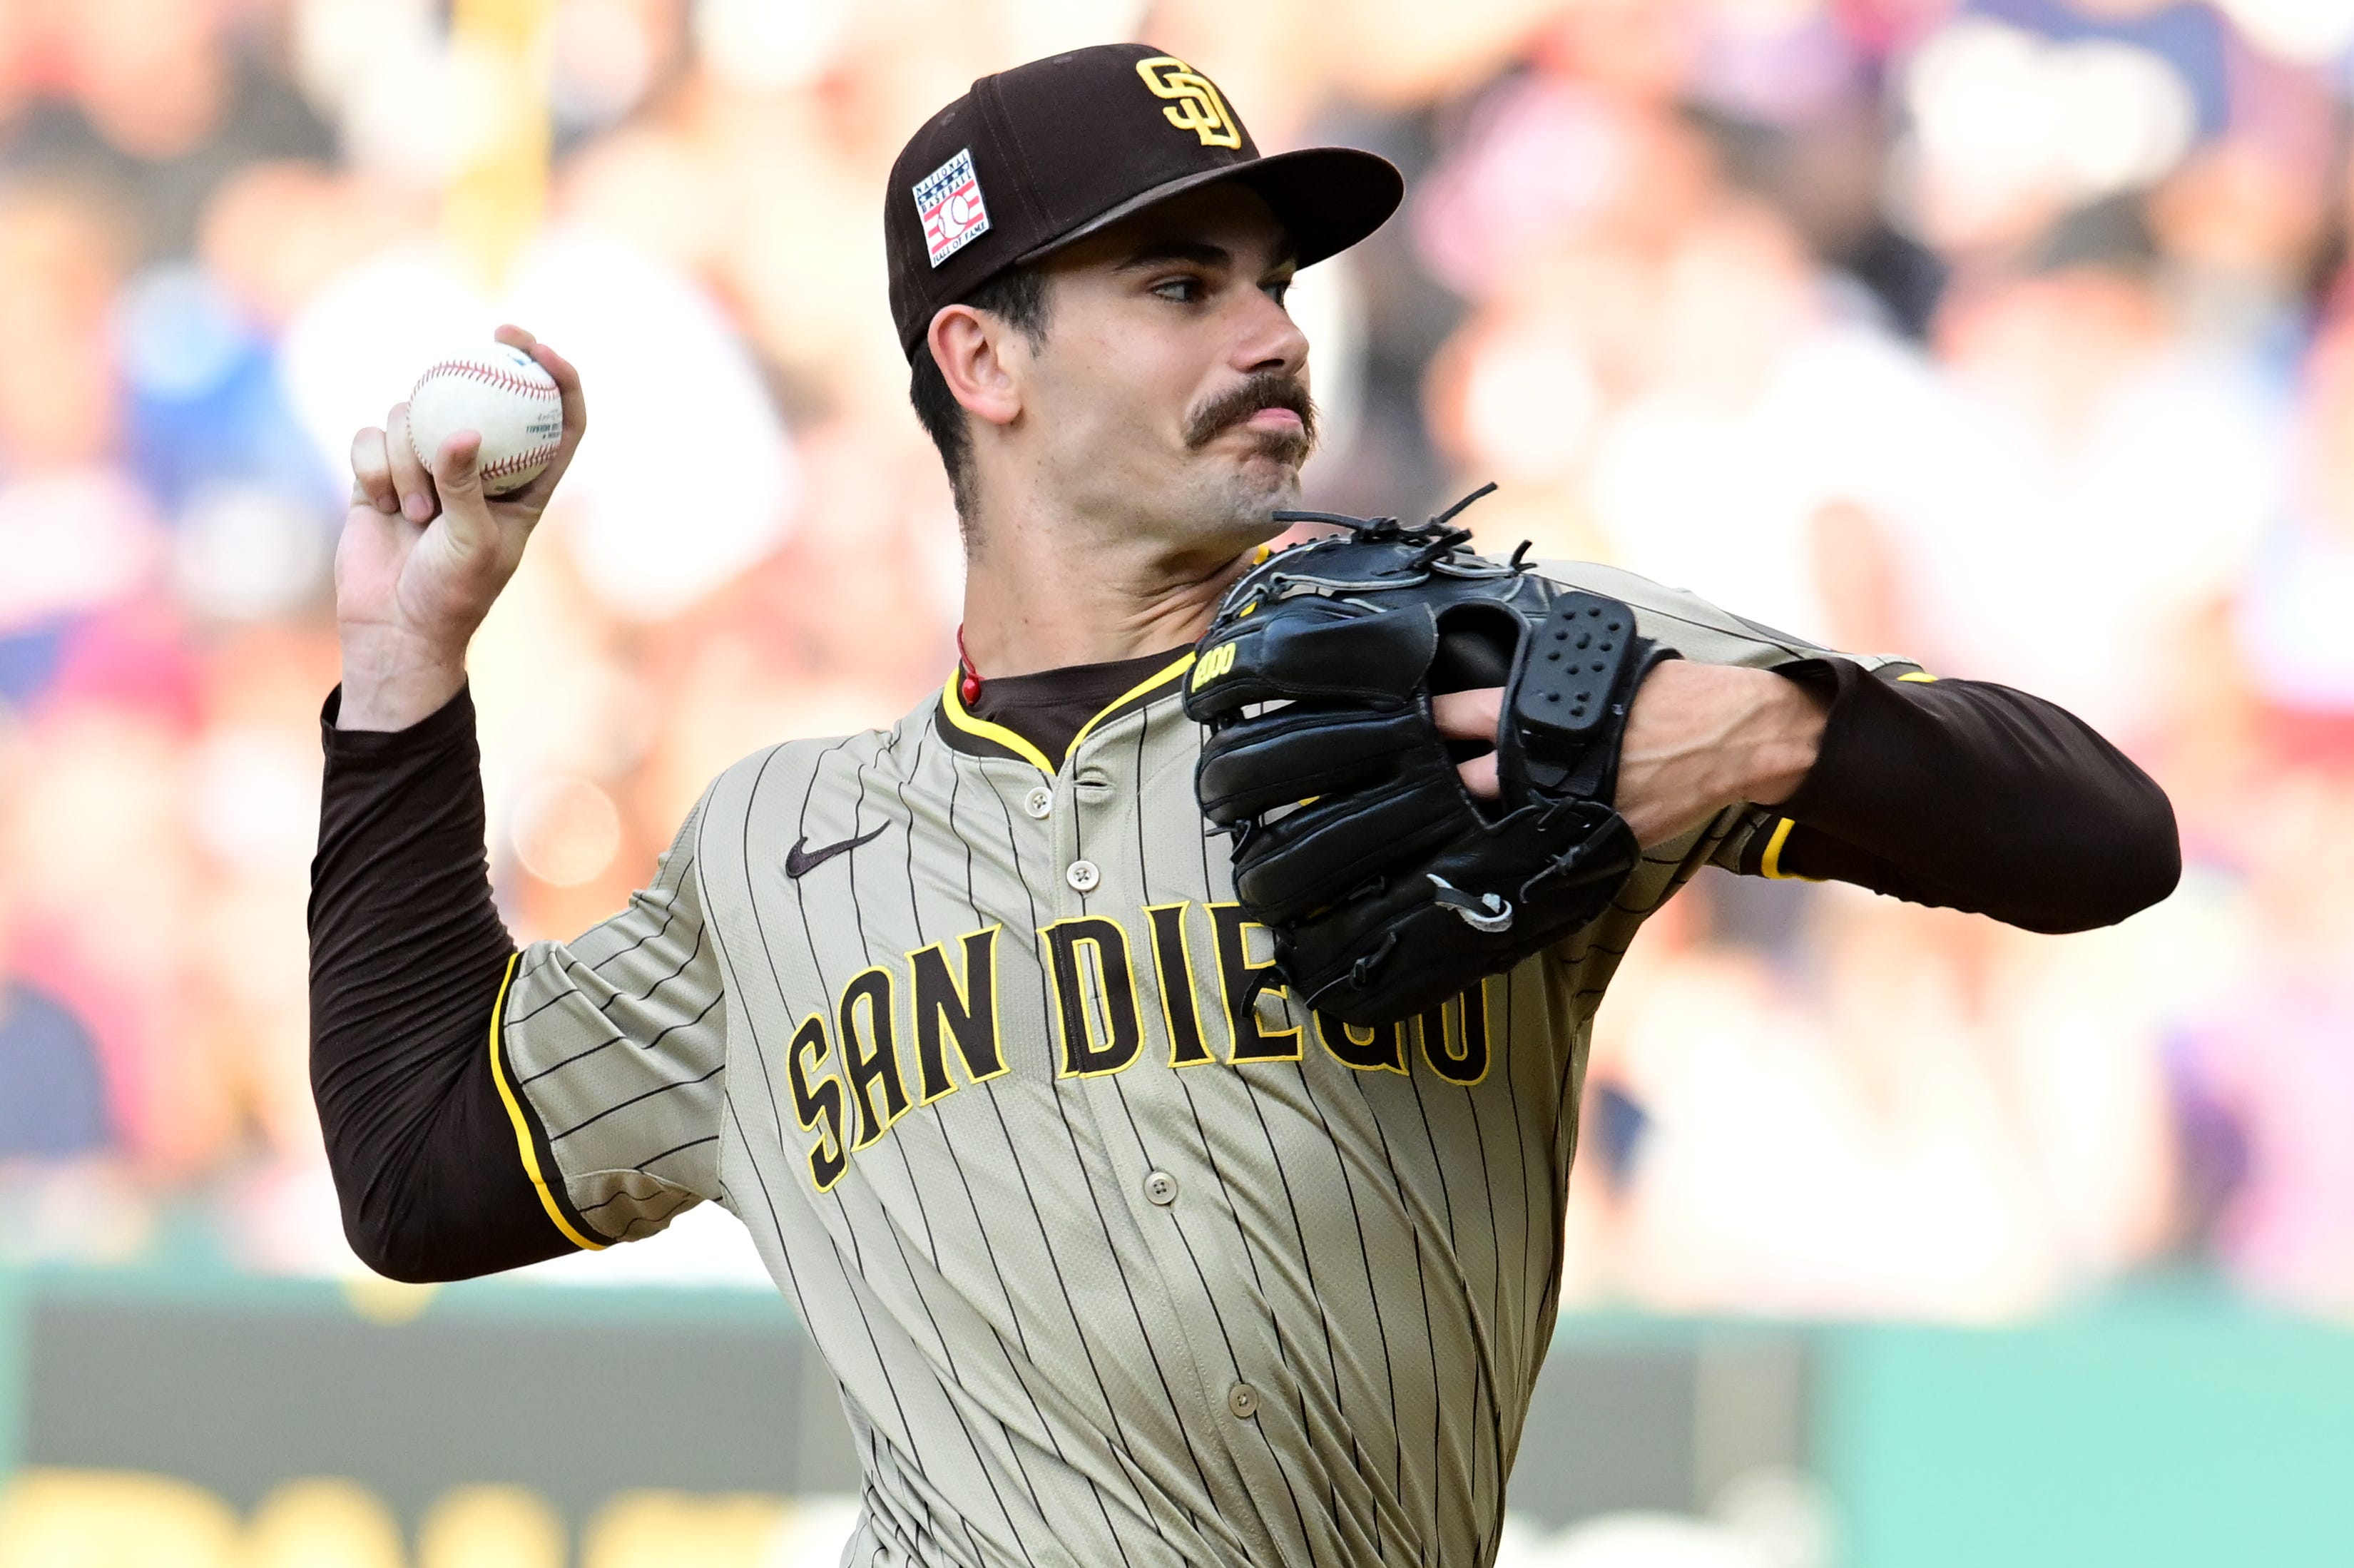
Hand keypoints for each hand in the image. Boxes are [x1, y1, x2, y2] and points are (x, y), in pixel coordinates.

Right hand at [335, 324, 586, 730]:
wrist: (394, 627)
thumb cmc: (450, 594)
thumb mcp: (471, 543)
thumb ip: (466, 486)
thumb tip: (461, 432)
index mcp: (526, 485)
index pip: (557, 420)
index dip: (558, 378)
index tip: (541, 348)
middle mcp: (479, 466)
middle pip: (485, 393)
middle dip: (490, 356)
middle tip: (492, 334)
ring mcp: (426, 465)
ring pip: (416, 415)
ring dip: (411, 456)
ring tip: (416, 513)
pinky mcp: (380, 472)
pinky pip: (372, 439)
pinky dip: (376, 465)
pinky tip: (383, 504)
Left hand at [1433, 663, 1825, 847]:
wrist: (1730, 732)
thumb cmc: (1666, 693)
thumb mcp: (1597, 673)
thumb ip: (1545, 692)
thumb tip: (1504, 698)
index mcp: (1536, 711)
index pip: (1458, 716)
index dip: (1425, 726)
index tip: (1392, 732)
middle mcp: (1541, 762)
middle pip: (1462, 785)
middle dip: (1437, 792)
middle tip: (1407, 799)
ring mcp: (1565, 805)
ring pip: (1496, 827)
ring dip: (1474, 830)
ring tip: (1444, 837)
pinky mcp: (1595, 837)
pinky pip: (1545, 851)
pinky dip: (1525, 854)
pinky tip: (1507, 858)